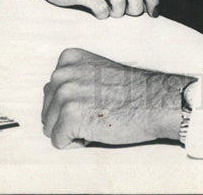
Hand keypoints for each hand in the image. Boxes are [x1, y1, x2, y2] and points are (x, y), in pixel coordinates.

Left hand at [41, 48, 189, 147]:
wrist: (154, 101)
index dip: (72, 105)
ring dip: (73, 131)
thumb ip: (73, 79)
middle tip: (97, 112)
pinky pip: (59, 142)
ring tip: (97, 120)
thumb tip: (52, 100)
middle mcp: (63, 73)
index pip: (51, 93)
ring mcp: (65, 94)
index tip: (94, 100)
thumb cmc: (130, 91)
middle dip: (68, 120)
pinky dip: (77, 143)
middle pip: (48, 111)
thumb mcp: (96, 71)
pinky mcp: (69, 116)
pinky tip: (97, 130)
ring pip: (50, 128)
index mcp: (69, 59)